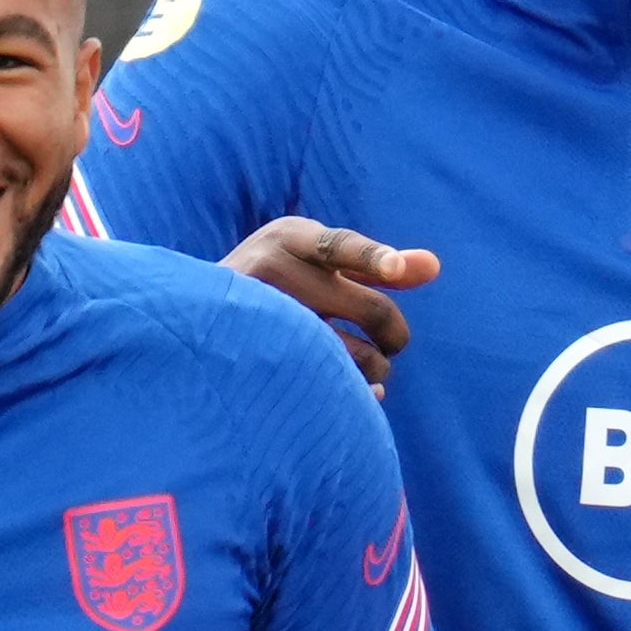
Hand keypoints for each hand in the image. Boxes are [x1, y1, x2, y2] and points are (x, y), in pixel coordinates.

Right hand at [223, 217, 441, 386]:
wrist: (197, 319)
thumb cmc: (280, 286)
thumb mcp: (319, 264)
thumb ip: (376, 266)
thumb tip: (434, 266)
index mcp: (290, 237)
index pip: (339, 246)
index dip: (371, 258)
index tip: (394, 268)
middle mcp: (269, 269)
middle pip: (367, 308)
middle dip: (393, 331)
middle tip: (393, 343)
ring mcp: (260, 318)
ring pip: (351, 354)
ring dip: (376, 367)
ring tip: (370, 368)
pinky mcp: (254, 362)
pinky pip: (326, 383)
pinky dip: (358, 394)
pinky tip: (365, 394)